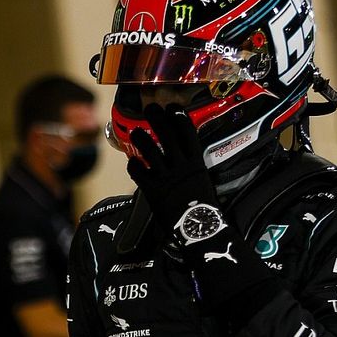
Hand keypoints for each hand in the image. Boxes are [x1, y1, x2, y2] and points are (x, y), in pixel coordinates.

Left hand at [126, 103, 217, 230]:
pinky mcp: (154, 191)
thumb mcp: (203, 181)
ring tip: (137, 132)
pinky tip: (132, 162)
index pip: (187, 132)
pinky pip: (139, 173)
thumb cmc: (204, 208)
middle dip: (157, 118)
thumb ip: (194, 168)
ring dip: (141, 138)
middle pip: (167, 134)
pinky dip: (134, 165)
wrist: (199, 229)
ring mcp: (167, 177)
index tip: (172, 108)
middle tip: (150, 109)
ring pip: (150, 150)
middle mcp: (181, 166)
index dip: (178, 117)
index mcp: (196, 163)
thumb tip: (186, 159)